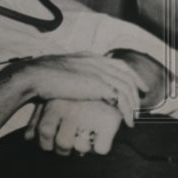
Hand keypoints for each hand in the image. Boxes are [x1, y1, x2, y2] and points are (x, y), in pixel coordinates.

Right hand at [16, 52, 148, 125]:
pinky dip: (127, 111)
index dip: (130, 74)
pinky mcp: (98, 84)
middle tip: (142, 101)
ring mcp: (98, 71)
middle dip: (137, 87)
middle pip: (126, 73)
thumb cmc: (42, 76)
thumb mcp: (61, 70)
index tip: (137, 85)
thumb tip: (73, 82)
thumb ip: (73, 73)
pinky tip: (127, 121)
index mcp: (88, 56)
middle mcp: (96, 61)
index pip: (117, 63)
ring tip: (132, 117)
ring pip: (126, 87)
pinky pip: (121, 99)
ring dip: (132, 103)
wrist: (35, 76)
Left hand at [24, 99, 122, 155]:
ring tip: (84, 137)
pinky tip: (100, 137)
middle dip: (63, 151)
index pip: (44, 131)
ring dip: (82, 148)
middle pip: (62, 143)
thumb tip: (28, 138)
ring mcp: (90, 114)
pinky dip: (100, 147)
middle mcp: (71, 108)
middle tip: (67, 146)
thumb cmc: (74, 94)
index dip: (45, 143)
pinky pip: (101, 149)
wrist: (108, 81)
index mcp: (55, 103)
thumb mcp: (54, 100)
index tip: (51, 144)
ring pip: (81, 148)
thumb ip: (38, 118)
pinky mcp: (110, 121)